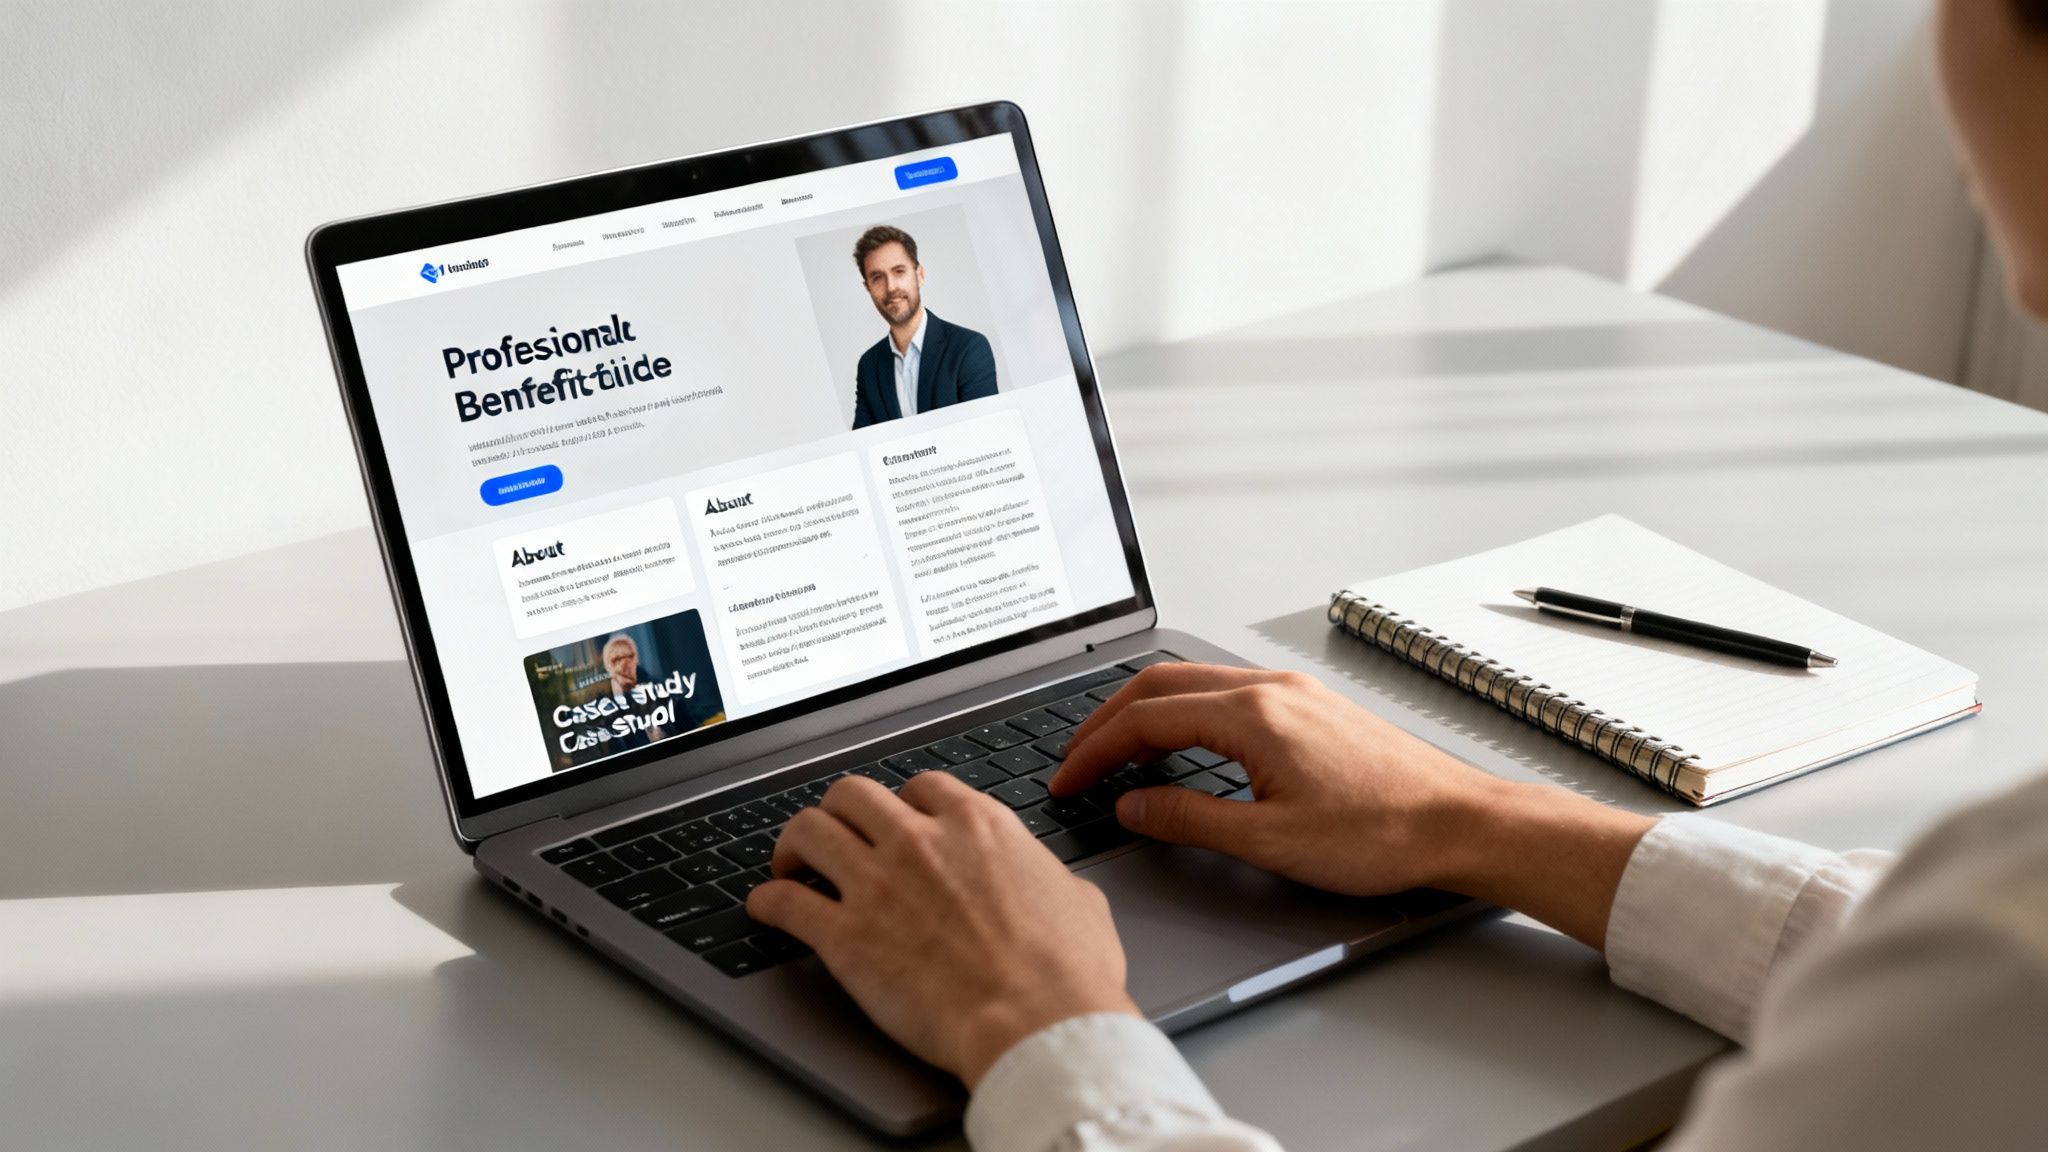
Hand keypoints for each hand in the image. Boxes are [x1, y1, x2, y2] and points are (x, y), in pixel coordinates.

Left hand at [745, 772, 1138, 1086]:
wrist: (1035, 1022)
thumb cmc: (1065, 973)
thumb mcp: (1080, 901)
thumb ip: (1050, 878)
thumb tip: (1055, 884)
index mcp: (977, 826)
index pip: (921, 787)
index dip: (904, 805)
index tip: (897, 823)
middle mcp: (920, 841)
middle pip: (853, 794)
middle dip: (840, 812)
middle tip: (836, 835)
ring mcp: (877, 884)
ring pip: (809, 831)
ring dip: (794, 845)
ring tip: (791, 864)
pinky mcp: (844, 936)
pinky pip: (784, 902)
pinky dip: (768, 902)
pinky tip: (766, 909)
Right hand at [1050, 664, 1653, 949]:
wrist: (1460, 824)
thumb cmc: (1385, 833)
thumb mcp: (1270, 841)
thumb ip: (1189, 820)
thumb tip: (1134, 808)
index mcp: (1253, 714)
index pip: (1146, 719)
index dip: (1095, 751)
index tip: (1069, 780)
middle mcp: (1271, 689)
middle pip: (1160, 684)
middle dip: (1106, 722)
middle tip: (1076, 761)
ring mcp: (1293, 693)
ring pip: (1193, 682)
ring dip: (1145, 712)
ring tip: (1116, 754)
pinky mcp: (1311, 706)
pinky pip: (1226, 692)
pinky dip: (1184, 714)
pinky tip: (1181, 746)